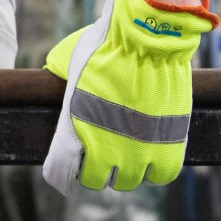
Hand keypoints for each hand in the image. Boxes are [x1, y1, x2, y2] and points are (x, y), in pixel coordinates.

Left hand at [42, 0, 216, 193]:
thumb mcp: (72, 62)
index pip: (64, 172)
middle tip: (106, 155)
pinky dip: (157, 169)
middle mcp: (106, 148)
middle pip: (99, 181)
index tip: (73, 167)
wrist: (147, 39)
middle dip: (101, 170)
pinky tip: (153, 156)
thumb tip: (51, 73)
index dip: (67, 173)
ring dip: (128, 171)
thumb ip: (60, 75)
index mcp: (76, 131)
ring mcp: (139, 150)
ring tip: (131, 154)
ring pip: (130, 181)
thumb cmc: (107, 46)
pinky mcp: (169, 144)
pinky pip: (162, 174)